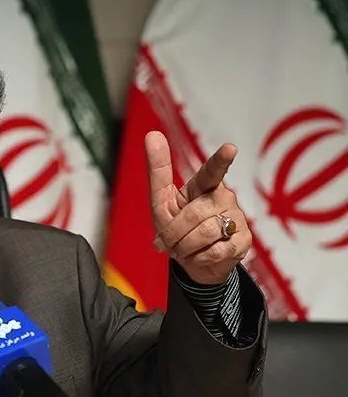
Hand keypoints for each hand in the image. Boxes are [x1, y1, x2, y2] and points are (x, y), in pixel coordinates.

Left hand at [145, 131, 250, 284]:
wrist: (191, 262)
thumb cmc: (176, 225)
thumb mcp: (162, 199)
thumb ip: (158, 170)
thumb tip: (152, 134)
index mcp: (204, 185)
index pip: (212, 171)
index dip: (220, 160)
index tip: (230, 148)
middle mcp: (224, 198)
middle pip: (194, 214)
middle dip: (174, 232)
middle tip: (168, 241)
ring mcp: (236, 219)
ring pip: (205, 233)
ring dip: (185, 246)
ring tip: (183, 248)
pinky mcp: (243, 241)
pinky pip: (215, 251)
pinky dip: (198, 258)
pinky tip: (198, 255)